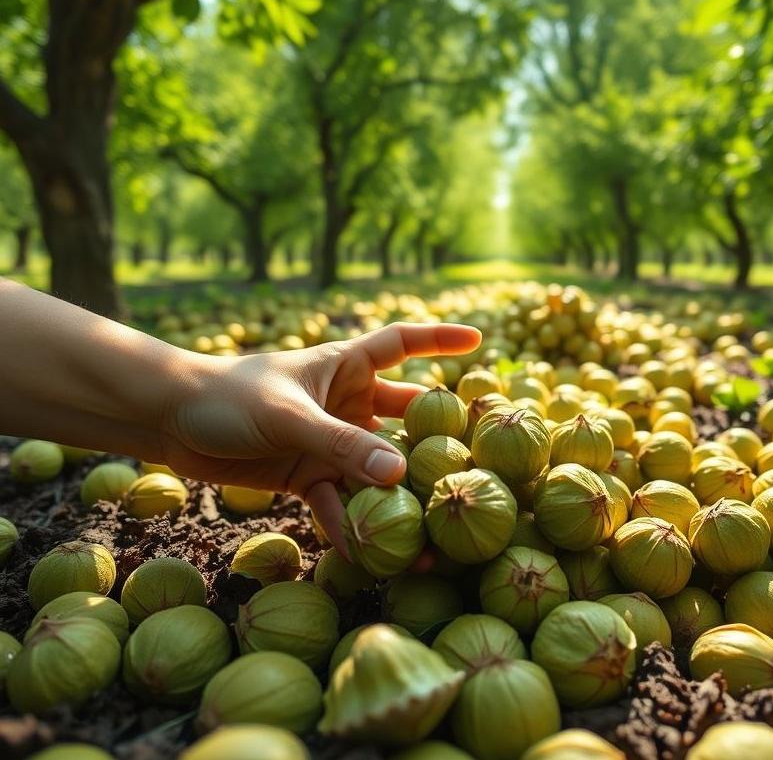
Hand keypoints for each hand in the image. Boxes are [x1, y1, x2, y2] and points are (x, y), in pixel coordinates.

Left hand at [157, 322, 480, 551]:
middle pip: (402, 415)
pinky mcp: (306, 474)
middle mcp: (344, 402)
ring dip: (396, 492)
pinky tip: (367, 553)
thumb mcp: (289, 416)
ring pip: (374, 466)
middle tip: (475, 457)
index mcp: (344, 365)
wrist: (170, 422)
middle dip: (434, 435)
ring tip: (430, 523)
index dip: (440, 340)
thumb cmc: (228, 397)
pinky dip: (349, 523)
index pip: (402, 343)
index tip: (480, 342)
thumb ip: (340, 444)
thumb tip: (398, 472)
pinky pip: (337, 500)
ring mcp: (327, 440)